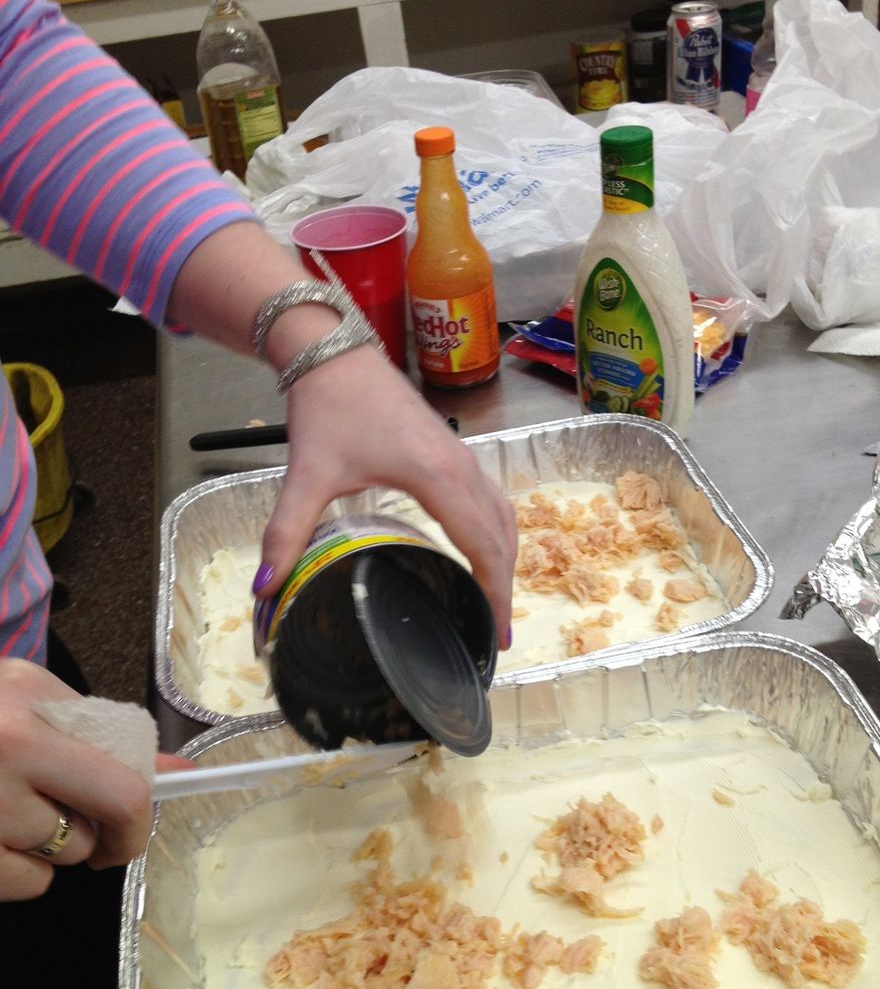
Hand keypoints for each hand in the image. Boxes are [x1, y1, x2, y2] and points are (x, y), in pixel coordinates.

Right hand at [0, 659, 192, 900]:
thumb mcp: (25, 693)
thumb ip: (100, 730)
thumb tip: (175, 770)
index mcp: (29, 707)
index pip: (121, 784)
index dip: (138, 816)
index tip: (134, 825)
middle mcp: (4, 755)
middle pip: (94, 830)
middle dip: (100, 835)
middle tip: (76, 820)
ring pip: (58, 859)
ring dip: (49, 846)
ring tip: (8, 808)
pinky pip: (24, 884)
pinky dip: (18, 871)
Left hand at [167, 227, 517, 646]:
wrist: (334, 352)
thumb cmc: (327, 408)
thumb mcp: (307, 475)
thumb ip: (286, 533)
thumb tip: (264, 587)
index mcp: (436, 477)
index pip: (481, 544)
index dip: (492, 592)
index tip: (494, 633)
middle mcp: (461, 466)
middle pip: (501, 535)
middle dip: (503, 587)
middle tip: (496, 637)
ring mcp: (462, 456)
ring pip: (502, 515)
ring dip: (505, 559)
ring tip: (494, 603)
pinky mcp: (455, 450)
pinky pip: (492, 499)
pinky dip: (496, 533)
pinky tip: (482, 552)